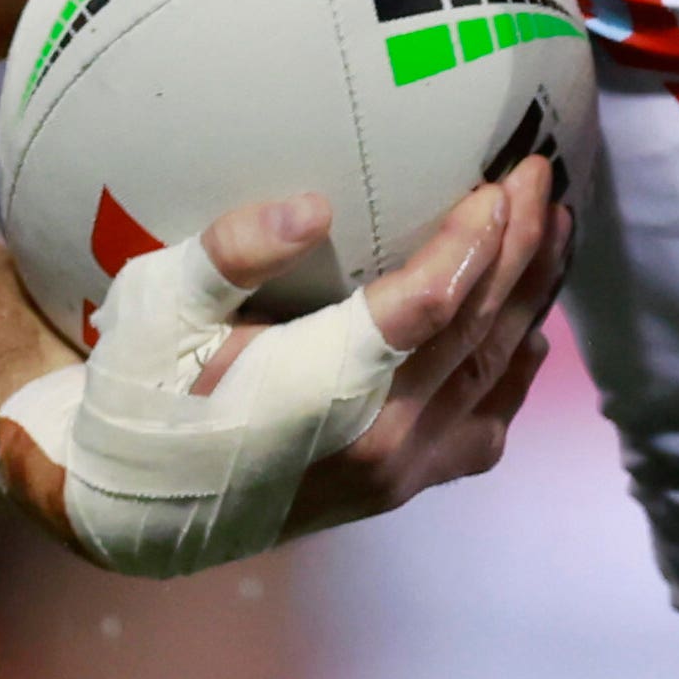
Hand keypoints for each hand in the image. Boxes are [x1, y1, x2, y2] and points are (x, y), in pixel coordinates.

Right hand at [0, 156, 565, 571]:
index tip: (503, 180)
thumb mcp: (156, 306)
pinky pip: (485, 429)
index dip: (476, 240)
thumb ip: (229, 251)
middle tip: (539, 176)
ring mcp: (401, 473)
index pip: (430, 304)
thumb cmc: (136, 388)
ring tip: (554, 230)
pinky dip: (513, 373)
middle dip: (518, 247)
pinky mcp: (402, 489)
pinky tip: (528, 329)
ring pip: (494, 373)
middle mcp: (382, 440)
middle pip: (478, 329)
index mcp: (326, 392)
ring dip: (530, 297)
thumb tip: (311, 207)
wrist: (124, 502)